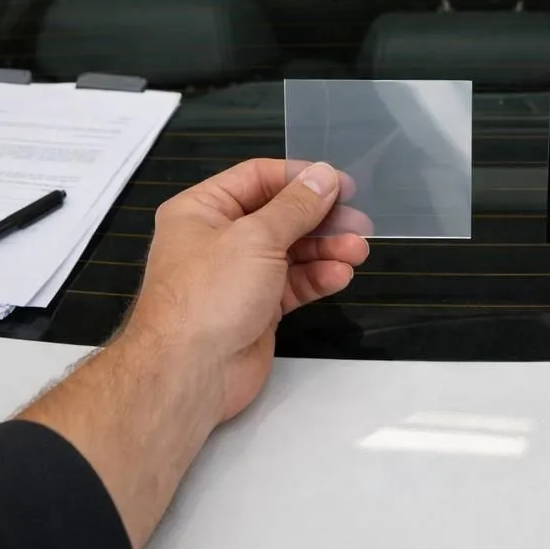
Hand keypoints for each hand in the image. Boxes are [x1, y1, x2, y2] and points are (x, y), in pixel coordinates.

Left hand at [122, 159, 370, 422]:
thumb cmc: (210, 294)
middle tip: (359, 224)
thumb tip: (325, 176)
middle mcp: (218, 238)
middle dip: (321, 219)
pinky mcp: (256, 308)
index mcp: (203, 210)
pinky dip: (317, 278)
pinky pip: (293, 284)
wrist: (190, 372)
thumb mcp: (256, 238)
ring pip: (291, 251)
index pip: (258, 178)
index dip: (301, 178)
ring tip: (357, 252)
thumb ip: (296, 206)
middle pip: (280, 215)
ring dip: (326, 249)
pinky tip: (340, 275)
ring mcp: (238, 275)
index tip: (342, 185)